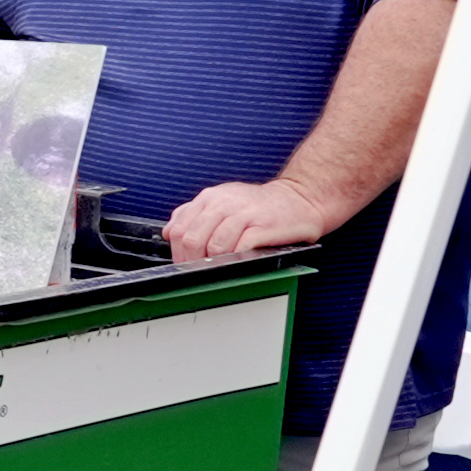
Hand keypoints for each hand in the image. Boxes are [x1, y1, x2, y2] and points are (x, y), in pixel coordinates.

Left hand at [167, 178, 335, 262]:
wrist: (300, 199)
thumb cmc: (260, 207)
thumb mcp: (223, 202)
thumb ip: (194, 214)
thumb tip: (169, 233)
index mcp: (209, 198)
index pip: (178, 229)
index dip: (177, 253)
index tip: (184, 264)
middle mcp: (223, 203)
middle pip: (192, 240)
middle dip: (192, 262)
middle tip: (200, 271)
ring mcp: (244, 214)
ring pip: (214, 246)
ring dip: (214, 263)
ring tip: (220, 267)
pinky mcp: (263, 226)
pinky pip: (240, 248)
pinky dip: (235, 260)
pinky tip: (239, 261)